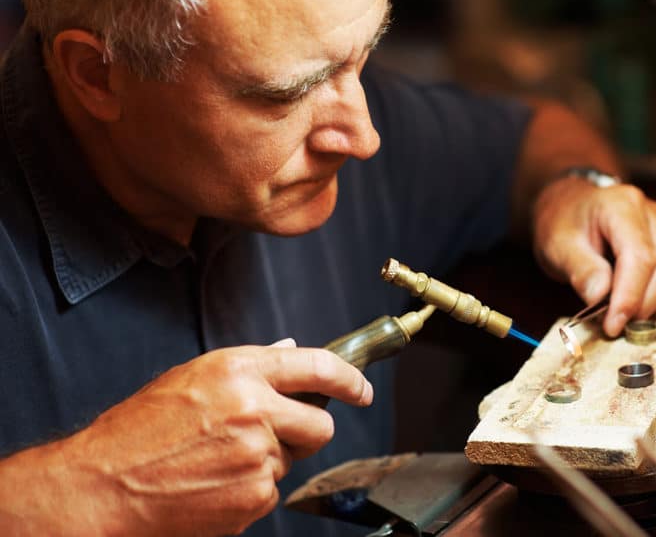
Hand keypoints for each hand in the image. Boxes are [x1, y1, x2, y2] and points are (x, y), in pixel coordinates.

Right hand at [0, 339, 371, 536]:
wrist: (101, 488)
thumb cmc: (137, 432)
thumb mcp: (190, 379)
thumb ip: (248, 368)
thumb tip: (290, 352)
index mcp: (238, 370)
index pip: (318, 366)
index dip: (349, 379)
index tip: (360, 389)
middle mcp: (254, 409)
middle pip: (319, 425)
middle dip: (305, 433)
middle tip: (271, 436)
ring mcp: (257, 455)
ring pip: (289, 461)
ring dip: (265, 463)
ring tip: (215, 461)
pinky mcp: (253, 496)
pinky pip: (269, 491)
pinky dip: (247, 491)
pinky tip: (211, 484)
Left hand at [532, 177, 655, 335]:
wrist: (569, 208)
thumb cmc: (562, 222)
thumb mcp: (557, 245)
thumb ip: (580, 268)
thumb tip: (600, 297)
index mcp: (623, 206)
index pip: (640, 256)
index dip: (630, 296)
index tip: (613, 325)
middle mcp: (652, 213)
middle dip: (644, 304)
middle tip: (613, 324)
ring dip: (651, 303)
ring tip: (617, 313)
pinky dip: (655, 297)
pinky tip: (628, 302)